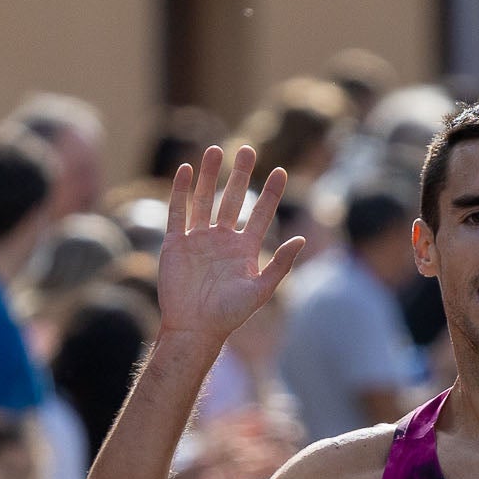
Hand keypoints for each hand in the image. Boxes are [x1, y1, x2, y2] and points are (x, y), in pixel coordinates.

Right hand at [158, 145, 306, 343]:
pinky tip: (185, 170)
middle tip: (247, 149)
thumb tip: (302, 239)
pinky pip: (178, 212)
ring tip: (216, 150)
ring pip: (204, 199)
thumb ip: (280, 264)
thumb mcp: (261, 290)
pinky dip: (180, 191)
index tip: (280, 171)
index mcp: (244, 249)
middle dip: (240, 175)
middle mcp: (222, 240)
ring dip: (210, 176)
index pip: (261, 213)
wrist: (194, 328)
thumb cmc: (229, 315)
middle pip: (233, 199)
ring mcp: (198, 239)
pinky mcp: (176, 243)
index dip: (270, 193)